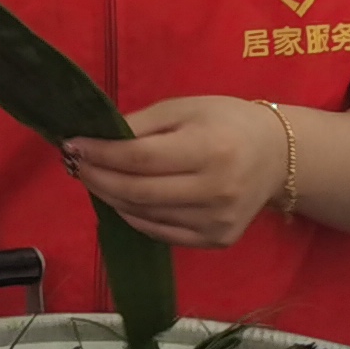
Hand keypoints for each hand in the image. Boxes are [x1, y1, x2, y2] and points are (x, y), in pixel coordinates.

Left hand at [67, 94, 290, 250]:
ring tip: (93, 178)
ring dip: (110, 197)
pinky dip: (133, 216)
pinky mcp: (217, 240)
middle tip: (74, 165)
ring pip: (145, 215)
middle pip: (138, 192)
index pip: (140, 158)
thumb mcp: (184, 108)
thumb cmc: (226, 122)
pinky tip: (119, 199)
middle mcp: (216, 191)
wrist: (277, 155)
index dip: (101, 154)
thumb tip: (94, 138)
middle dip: (98, 178)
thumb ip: (140, 124)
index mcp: (209, 150)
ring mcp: (218, 221)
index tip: (72, 145)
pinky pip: (161, 233)